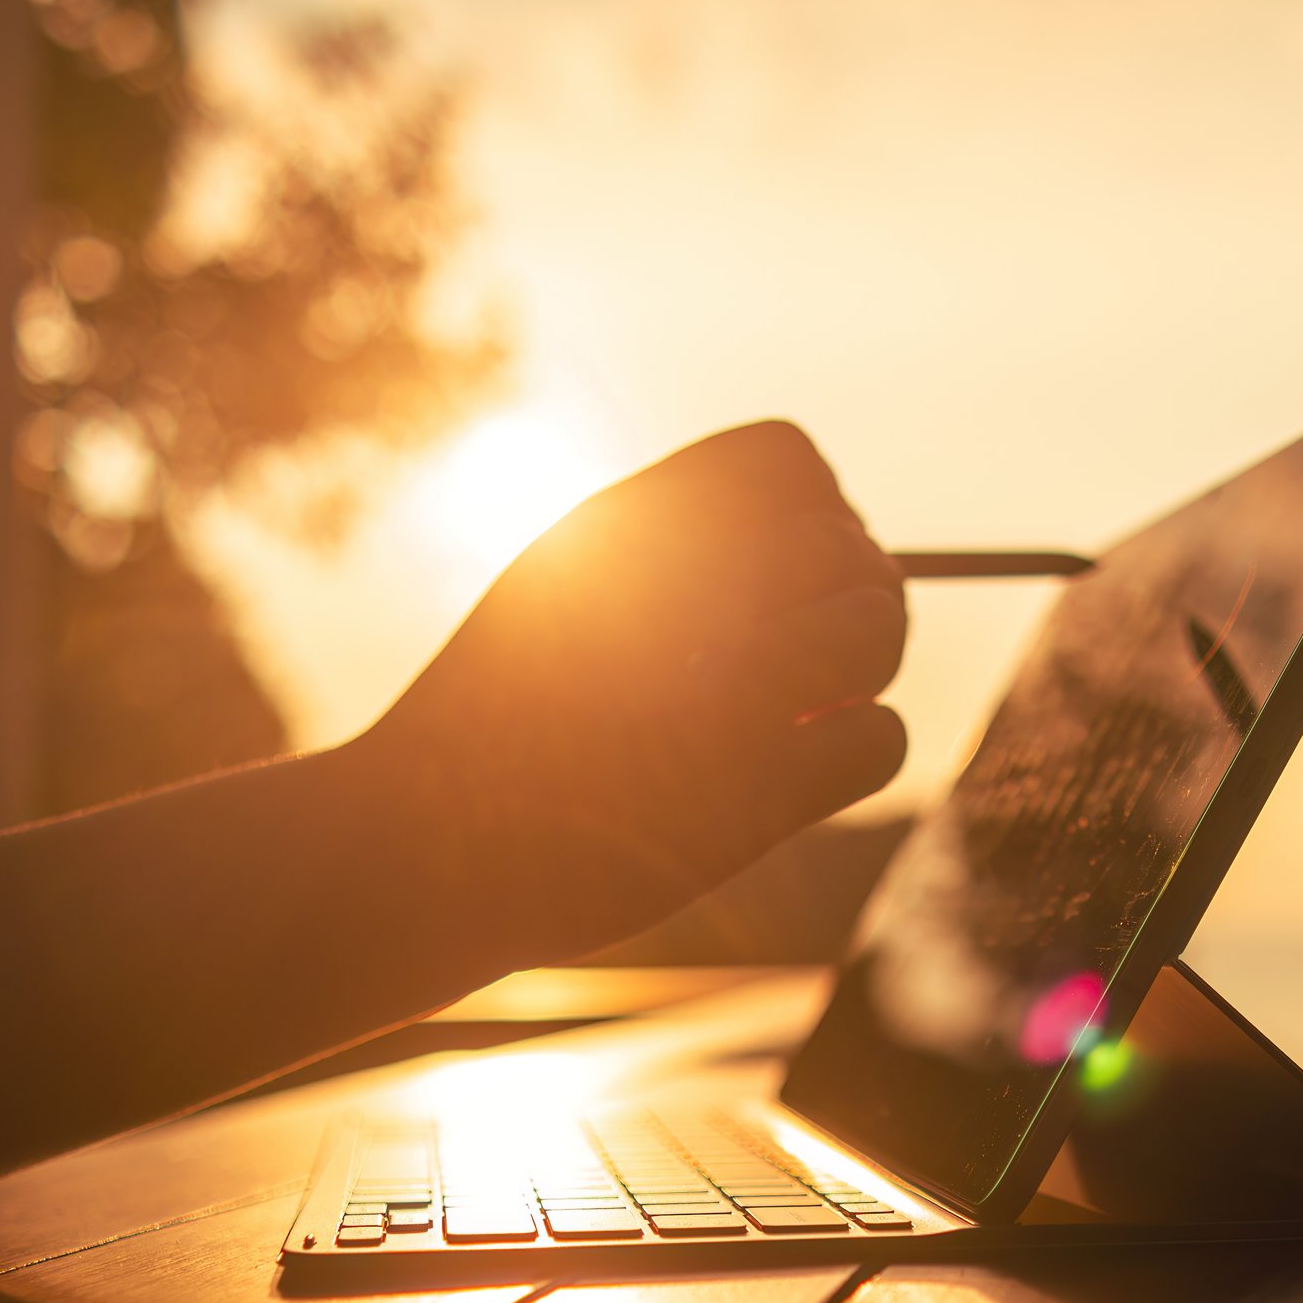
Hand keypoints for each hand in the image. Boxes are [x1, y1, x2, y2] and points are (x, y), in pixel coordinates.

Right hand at [362, 421, 909, 964]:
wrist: (422, 844)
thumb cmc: (492, 719)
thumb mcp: (558, 586)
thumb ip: (668, 546)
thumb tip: (815, 541)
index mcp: (631, 520)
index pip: (787, 458)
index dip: (810, 510)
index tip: (780, 575)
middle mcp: (683, 585)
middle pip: (850, 547)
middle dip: (853, 597)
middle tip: (810, 661)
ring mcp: (725, 689)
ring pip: (878, 629)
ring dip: (865, 667)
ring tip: (804, 706)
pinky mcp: (753, 793)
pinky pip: (880, 738)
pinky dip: (860, 750)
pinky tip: (801, 768)